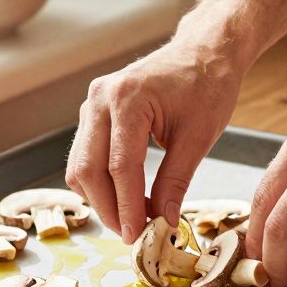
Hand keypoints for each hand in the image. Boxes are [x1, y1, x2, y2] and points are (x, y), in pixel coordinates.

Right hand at [66, 41, 243, 242]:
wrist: (203, 51)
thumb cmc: (207, 84)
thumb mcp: (199, 136)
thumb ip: (176, 180)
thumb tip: (163, 221)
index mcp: (129, 99)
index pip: (120, 167)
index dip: (128, 207)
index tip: (139, 235)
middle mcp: (101, 99)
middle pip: (88, 170)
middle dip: (109, 209)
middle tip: (133, 234)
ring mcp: (92, 104)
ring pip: (79, 166)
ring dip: (101, 199)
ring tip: (133, 217)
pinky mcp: (93, 113)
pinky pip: (85, 156)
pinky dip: (100, 182)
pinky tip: (125, 197)